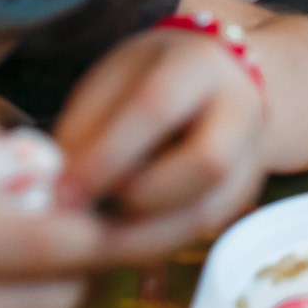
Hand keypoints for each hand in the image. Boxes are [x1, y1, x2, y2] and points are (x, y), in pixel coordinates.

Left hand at [51, 26, 270, 258]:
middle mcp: (241, 111)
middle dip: (135, 197)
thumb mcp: (112, 77)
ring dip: (140, 233)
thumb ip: (86, 125)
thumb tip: (56, 184)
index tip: (63, 190)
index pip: (157, 108)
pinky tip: (114, 240)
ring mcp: (250, 159)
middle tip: (84, 210)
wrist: (218, 82)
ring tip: (91, 232)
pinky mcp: (242, 198)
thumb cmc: (151, 76)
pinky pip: (198, 233)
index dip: (108, 154)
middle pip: (206, 163)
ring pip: (205, 211)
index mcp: (201, 64)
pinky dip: (152, 244)